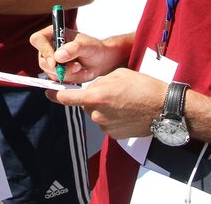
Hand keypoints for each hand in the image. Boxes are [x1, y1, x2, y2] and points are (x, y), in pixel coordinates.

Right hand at [30, 25, 118, 82]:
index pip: (37, 40)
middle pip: (43, 61)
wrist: (100, 60)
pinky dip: (71, 80)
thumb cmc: (93, 48)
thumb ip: (73, 49)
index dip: (43, 50)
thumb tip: (57, 56)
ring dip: (68, 74)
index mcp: (53, 34)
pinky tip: (81, 73)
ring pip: (51, 74)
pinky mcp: (55, 73)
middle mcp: (49, 48)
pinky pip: (58, 81)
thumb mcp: (86, 46)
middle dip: (61, 68)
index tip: (55, 61)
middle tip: (77, 66)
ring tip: (81, 68)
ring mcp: (51, 62)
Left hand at [50, 69, 168, 139]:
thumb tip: (90, 90)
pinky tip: (126, 112)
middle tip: (111, 93)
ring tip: (123, 102)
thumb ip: (99, 83)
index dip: (55, 94)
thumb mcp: (117, 75)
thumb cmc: (143, 88)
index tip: (47, 92)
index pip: (66, 98)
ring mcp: (105, 127)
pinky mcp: (114, 135)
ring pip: (97, 115)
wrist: (164, 108)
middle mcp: (97, 114)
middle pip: (85, 105)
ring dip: (104, 109)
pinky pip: (106, 124)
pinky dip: (112, 119)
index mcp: (96, 97)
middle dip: (93, 99)